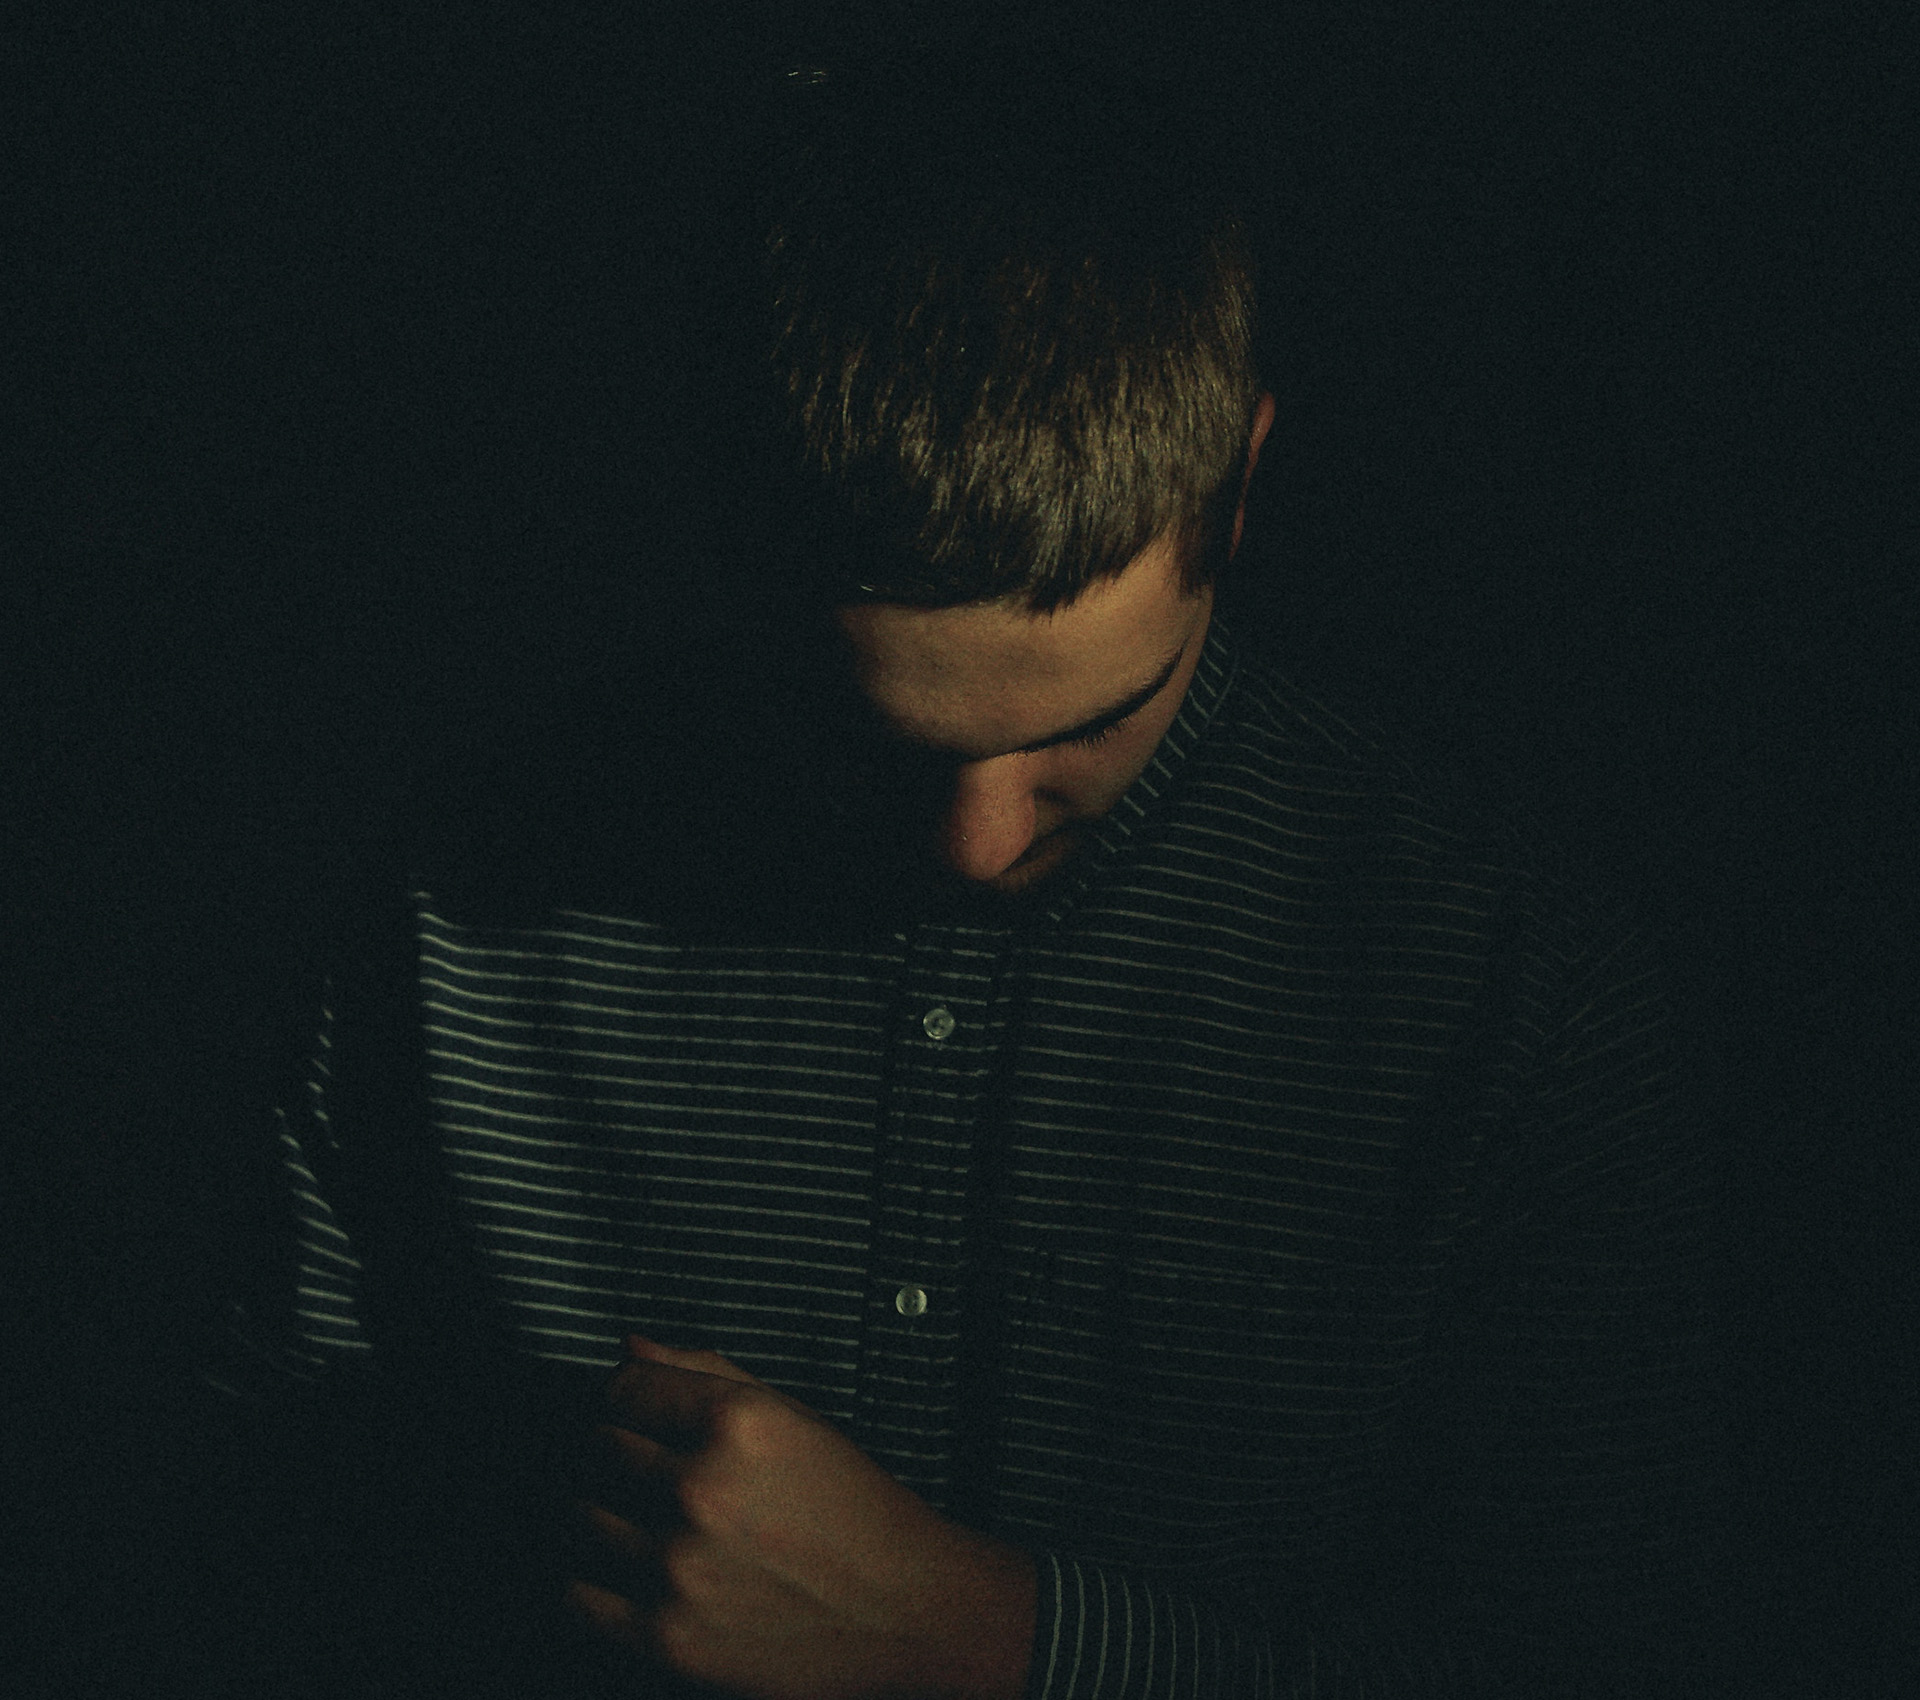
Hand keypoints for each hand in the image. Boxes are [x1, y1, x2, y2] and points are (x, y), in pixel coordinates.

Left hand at [566, 1335, 1035, 1699]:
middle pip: (594, 1447)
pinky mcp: (669, 1635)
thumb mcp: (794, 1418)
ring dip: (601, 1511)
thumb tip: (628, 1347)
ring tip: (643, 1518)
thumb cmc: (854, 1508)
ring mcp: (679, 1565)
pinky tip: (629, 1568)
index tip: (634, 1412)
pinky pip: (578, 1592)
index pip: (621, 1388)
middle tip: (644, 1468)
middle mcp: (700, 1488)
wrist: (907, 1610)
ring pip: (580, 1514)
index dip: (624, 1397)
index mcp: (736, 1422)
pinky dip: (591, 1577)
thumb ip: (705, 1373)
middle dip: (612, 1450)